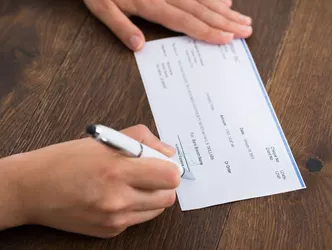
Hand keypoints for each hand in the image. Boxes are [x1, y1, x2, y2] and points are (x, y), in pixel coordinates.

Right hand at [2, 125, 179, 237]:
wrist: (33, 189)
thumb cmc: (65, 161)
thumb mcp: (104, 140)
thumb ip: (142, 140)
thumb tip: (168, 153)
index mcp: (117, 170)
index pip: (169, 176)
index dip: (170, 168)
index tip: (163, 164)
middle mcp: (117, 198)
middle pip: (168, 196)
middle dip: (163, 183)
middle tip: (150, 174)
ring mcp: (114, 219)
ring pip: (156, 210)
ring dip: (151, 196)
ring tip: (131, 184)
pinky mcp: (110, 231)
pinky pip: (137, 219)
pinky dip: (134, 208)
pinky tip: (117, 196)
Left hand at [83, 0, 252, 50]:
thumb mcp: (101, 6)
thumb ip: (120, 26)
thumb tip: (138, 47)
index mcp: (151, 3)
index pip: (186, 22)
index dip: (208, 32)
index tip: (227, 40)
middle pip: (202, 10)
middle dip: (226, 22)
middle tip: (246, 30)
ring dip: (225, 10)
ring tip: (243, 19)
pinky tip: (226, 0)